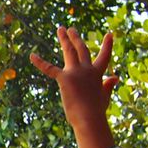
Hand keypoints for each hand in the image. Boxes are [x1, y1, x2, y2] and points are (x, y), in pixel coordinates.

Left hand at [30, 26, 117, 147]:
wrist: (89, 118)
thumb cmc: (96, 111)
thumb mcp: (104, 96)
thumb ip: (108, 85)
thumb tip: (115, 77)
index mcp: (97, 74)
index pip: (104, 57)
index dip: (107, 46)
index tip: (109, 34)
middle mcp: (87, 70)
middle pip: (81, 49)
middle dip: (75, 38)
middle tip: (70, 29)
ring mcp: (76, 72)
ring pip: (69, 51)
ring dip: (64, 39)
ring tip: (60, 29)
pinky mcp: (65, 78)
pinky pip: (49, 69)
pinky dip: (40, 62)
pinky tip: (32, 56)